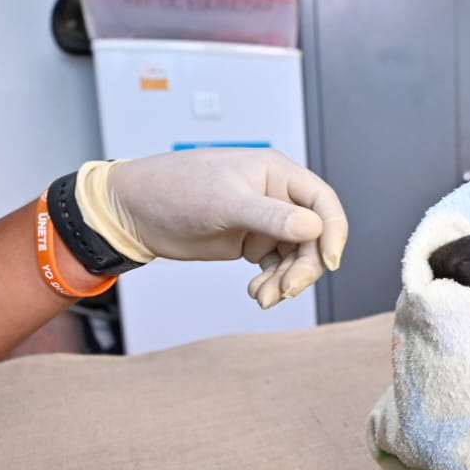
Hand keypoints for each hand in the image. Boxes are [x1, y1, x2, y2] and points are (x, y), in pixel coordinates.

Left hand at [76, 148, 349, 307]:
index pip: (323, 202)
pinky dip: (273, 282)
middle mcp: (277, 197)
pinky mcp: (252, 242)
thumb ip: (271, 216)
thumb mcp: (225, 202)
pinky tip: (257, 291)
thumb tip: (314, 227)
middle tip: (286, 290)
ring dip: (287, 280)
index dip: (334, 232)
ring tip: (263, 296)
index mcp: (277, 174)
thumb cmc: (175, 190)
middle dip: (305, 266)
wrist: (135, 211)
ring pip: (298, 256)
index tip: (330, 262)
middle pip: (315, 237)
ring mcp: (266, 221)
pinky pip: (278, 267)